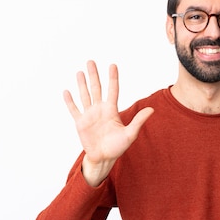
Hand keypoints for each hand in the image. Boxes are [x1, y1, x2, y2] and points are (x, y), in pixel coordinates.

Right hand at [63, 61, 153, 185]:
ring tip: (80, 72)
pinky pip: (74, 109)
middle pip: (96, 88)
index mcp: (112, 110)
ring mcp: (89, 115)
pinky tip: (67, 91)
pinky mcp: (80, 123)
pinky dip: (70, 101)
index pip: (113, 90)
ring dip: (82, 84)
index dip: (112, 78)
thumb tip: (152, 110)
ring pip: (85, 95)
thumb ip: (138, 121)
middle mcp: (100, 109)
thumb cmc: (117, 147)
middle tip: (91, 61)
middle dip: (94, 75)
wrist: (104, 158)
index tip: (112, 65)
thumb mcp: (130, 134)